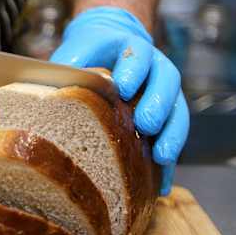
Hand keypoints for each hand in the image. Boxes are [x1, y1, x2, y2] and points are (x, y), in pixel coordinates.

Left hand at [50, 7, 188, 195]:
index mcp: (132, 48)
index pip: (138, 55)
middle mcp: (156, 68)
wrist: (106, 50)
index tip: (122, 86)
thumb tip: (57, 84)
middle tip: (146, 123)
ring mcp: (165, 93)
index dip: (133, 69)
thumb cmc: (87, 55)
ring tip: (163, 156)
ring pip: (178, 111)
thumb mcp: (76, 54)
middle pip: (167, 82)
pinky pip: (173, 140)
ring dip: (172, 134)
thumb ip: (70, 65)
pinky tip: (160, 186)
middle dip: (157, 103)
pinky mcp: (167, 119)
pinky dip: (168, 165)